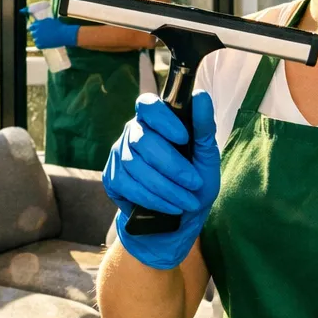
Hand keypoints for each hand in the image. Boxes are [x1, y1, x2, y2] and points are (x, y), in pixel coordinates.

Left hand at [25, 13, 79, 49]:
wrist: (64, 34)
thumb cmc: (59, 27)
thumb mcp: (50, 21)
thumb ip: (42, 22)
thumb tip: (38, 23)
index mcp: (38, 24)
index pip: (31, 27)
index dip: (34, 29)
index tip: (36, 31)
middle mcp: (36, 31)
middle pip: (32, 33)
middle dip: (37, 34)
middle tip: (43, 36)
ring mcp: (38, 38)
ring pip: (35, 40)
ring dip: (39, 40)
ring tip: (47, 39)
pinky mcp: (40, 45)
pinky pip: (38, 45)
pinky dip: (42, 45)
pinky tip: (47, 43)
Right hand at [103, 93, 219, 270]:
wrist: (177, 221)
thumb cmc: (194, 184)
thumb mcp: (206, 158)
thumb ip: (203, 128)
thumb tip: (201, 96)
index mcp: (155, 122)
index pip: (148, 105)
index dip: (162, 119)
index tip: (183, 137)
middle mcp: (133, 134)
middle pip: (143, 140)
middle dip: (172, 165)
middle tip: (194, 183)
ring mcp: (119, 155)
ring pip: (135, 166)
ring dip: (165, 187)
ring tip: (187, 202)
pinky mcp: (112, 178)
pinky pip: (128, 186)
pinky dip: (152, 199)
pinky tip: (170, 208)